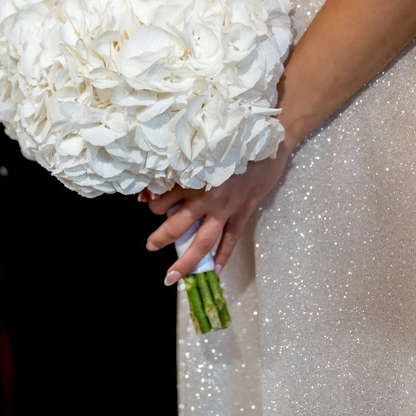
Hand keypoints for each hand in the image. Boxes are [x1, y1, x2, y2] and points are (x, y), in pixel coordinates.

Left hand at [144, 140, 293, 282]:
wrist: (269, 141)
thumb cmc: (234, 140)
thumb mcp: (203, 149)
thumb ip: (186, 165)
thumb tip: (166, 178)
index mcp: (192, 178)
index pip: (162, 199)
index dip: (152, 203)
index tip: (147, 204)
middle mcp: (205, 197)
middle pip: (176, 226)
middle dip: (160, 239)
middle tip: (150, 247)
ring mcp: (225, 208)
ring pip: (202, 241)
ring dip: (186, 261)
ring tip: (173, 275)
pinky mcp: (243, 212)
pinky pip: (231, 239)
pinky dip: (223, 255)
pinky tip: (216, 271)